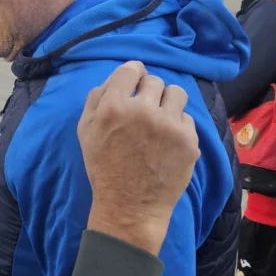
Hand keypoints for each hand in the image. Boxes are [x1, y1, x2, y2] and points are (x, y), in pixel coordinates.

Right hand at [79, 61, 198, 254]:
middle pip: (154, 81)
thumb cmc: (104, 167)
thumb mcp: (85, 130)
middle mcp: (144, 111)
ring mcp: (170, 126)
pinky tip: (167, 141)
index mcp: (114, 107)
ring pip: (177, 93)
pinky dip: (178, 126)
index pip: (130, 69)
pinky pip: (188, 118)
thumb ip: (97, 98)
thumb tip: (117, 78)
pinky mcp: (189, 140)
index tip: (135, 81)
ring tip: (161, 119)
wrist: (130, 206)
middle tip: (144, 109)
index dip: (133, 73)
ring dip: (168, 102)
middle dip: (148, 91)